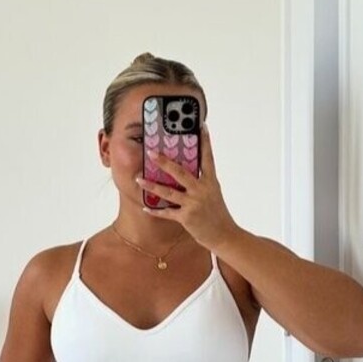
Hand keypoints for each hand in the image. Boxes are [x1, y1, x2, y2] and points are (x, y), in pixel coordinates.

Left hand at [135, 125, 239, 249]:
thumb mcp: (213, 193)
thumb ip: (201, 181)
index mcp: (210, 181)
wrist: (224, 235)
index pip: (207, 157)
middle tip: (151, 153)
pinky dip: (155, 211)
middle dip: (164, 162)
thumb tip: (186, 169)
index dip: (205, 142)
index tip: (201, 126)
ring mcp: (193, 203)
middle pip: (180, 172)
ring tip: (139, 179)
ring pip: (168, 192)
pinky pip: (167, 213)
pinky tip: (145, 207)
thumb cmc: (218, 213)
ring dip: (152, 185)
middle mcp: (202, 190)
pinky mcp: (187, 217)